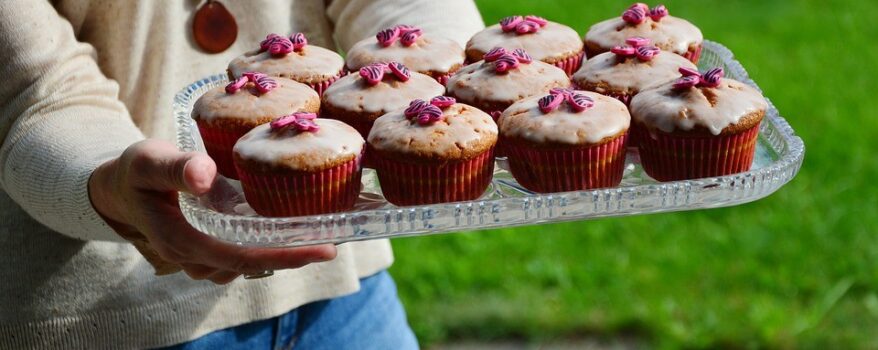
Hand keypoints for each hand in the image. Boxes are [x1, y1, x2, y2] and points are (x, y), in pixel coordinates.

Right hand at [88, 139, 336, 283]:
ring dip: (283, 252)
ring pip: (251, 263)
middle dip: (294, 256)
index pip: (242, 257)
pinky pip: (245, 254)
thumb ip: (175, 168)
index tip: (324, 250)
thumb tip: (204, 177)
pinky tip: (291, 227)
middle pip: (254, 265)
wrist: (119, 188)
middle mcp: (195, 258)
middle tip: (333, 241)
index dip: (285, 256)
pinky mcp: (211, 249)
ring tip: (318, 233)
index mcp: (182, 241)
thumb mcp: (148, 161)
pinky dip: (268, 245)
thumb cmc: (136, 171)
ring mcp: (202, 258)